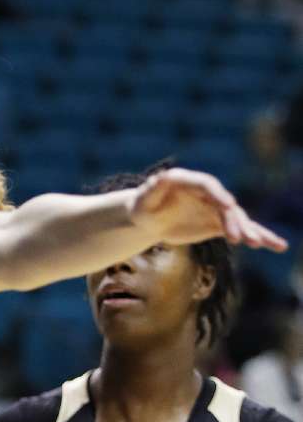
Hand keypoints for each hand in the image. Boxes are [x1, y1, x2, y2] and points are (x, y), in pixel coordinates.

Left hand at [129, 168, 286, 250]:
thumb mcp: (145, 198)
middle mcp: (208, 192)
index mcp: (189, 181)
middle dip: (234, 221)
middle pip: (225, 205)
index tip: (229, 206)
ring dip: (249, 231)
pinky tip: (277, 245)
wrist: (149, 218)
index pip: (207, 185)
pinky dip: (258, 236)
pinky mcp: (220, 223)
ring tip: (259, 243)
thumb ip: (154, 188)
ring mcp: (216, 208)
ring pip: (237, 219)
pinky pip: (241, 230)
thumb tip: (161, 176)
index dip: (219, 195)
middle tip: (241, 238)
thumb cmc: (144, 206)